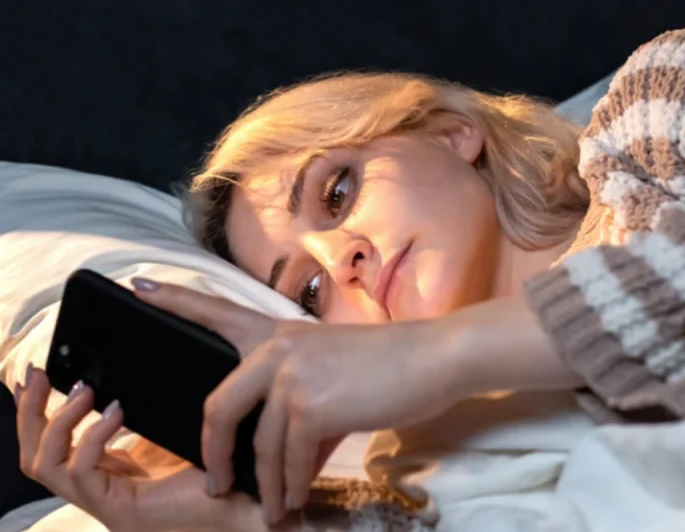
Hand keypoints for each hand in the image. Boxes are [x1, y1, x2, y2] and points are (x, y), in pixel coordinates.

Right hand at [15, 367, 269, 531]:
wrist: (257, 498)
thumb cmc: (227, 460)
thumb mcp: (177, 422)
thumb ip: (152, 403)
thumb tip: (131, 361)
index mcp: (117, 468)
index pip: (61, 444)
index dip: (44, 411)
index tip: (46, 374)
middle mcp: (105, 487)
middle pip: (38, 456)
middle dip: (31, 412)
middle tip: (36, 373)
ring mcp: (109, 502)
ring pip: (46, 466)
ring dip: (56, 422)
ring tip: (83, 391)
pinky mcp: (121, 510)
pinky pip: (81, 471)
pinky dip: (92, 437)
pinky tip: (114, 412)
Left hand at [134, 280, 466, 525]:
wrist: (434, 358)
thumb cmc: (389, 365)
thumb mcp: (333, 375)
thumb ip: (300, 410)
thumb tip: (286, 465)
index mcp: (279, 333)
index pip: (217, 311)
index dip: (176, 300)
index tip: (139, 288)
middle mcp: (276, 349)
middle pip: (218, 406)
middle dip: (211, 453)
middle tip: (214, 483)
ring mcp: (291, 375)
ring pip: (260, 446)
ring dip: (267, 485)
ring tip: (273, 509)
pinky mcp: (310, 405)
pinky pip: (289, 459)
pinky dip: (291, 486)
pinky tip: (296, 500)